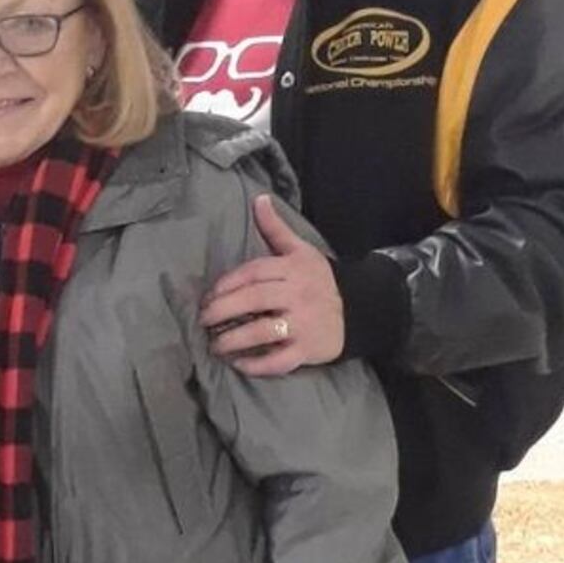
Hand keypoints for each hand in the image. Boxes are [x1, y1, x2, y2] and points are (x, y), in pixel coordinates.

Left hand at [201, 194, 342, 374]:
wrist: (360, 310)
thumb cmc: (319, 280)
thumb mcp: (300, 250)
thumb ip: (275, 228)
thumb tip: (258, 198)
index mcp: (293, 268)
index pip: (253, 272)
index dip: (227, 284)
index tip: (209, 296)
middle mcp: (297, 295)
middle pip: (254, 300)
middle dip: (223, 310)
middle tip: (203, 320)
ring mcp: (303, 324)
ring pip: (263, 331)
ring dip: (234, 340)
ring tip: (214, 345)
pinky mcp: (308, 350)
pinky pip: (279, 361)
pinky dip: (257, 365)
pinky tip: (238, 364)